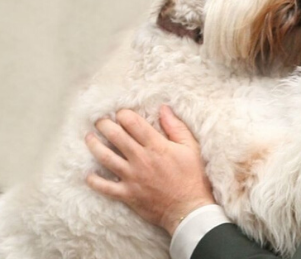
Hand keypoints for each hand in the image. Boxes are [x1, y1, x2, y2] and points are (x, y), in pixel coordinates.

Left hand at [85, 105, 215, 234]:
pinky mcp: (127, 194)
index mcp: (156, 146)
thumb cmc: (193, 178)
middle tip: (100, 121)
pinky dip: (94, 180)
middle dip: (104, 124)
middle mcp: (140, 159)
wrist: (189, 209)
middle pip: (115, 136)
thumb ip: (176, 127)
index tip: (121, 113)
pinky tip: (89, 174)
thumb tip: (164, 109)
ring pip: (105, 157)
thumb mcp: (191, 148)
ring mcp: (131, 177)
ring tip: (89, 137)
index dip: (123, 114)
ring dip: (94, 145)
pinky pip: (104, 186)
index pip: (133, 123)